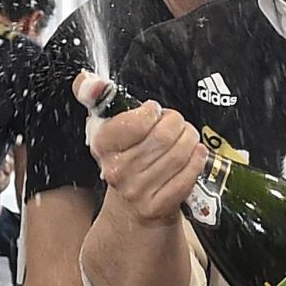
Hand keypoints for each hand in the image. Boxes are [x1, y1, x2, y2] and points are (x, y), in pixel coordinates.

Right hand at [76, 75, 205, 223]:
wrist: (130, 204)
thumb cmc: (124, 158)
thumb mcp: (107, 126)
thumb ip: (96, 96)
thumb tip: (89, 80)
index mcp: (103, 146)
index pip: (135, 122)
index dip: (152, 112)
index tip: (154, 112)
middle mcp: (117, 170)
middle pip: (163, 136)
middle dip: (177, 123)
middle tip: (177, 123)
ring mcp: (137, 191)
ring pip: (179, 154)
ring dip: (190, 139)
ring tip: (187, 136)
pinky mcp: (157, 205)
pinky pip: (188, 175)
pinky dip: (197, 160)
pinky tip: (195, 154)